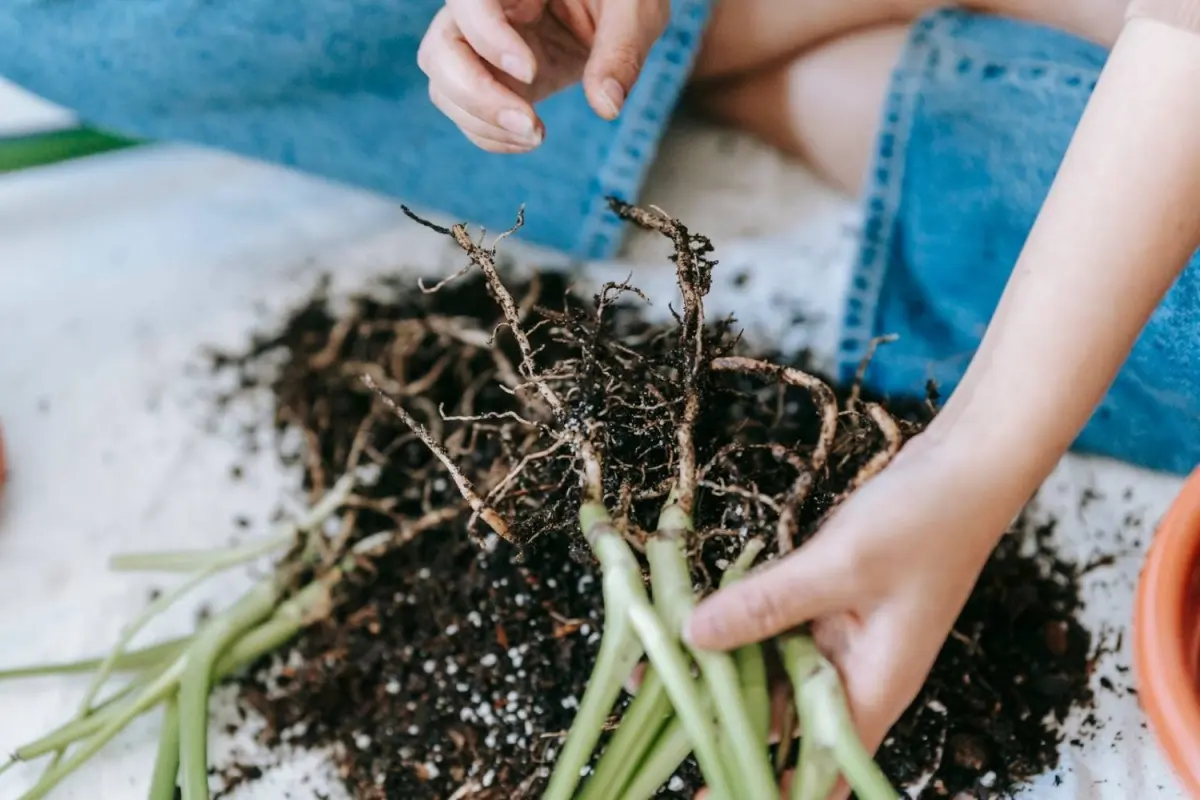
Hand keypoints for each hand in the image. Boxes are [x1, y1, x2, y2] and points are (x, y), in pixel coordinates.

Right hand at [417, 0, 669, 151]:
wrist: (614, 7)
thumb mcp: (634, 8)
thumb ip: (622, 50)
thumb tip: (607, 106)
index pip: (470, 1)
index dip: (488, 38)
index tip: (531, 73)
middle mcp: (484, 11)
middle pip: (441, 50)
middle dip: (476, 95)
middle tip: (528, 122)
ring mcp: (482, 48)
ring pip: (444, 86)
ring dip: (482, 122)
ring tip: (535, 134)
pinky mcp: (492, 79)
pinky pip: (467, 112)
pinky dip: (491, 135)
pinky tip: (530, 137)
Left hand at [686, 433, 1019, 797]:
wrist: (966, 467)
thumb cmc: (924, 522)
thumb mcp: (839, 566)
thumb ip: (766, 604)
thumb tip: (692, 638)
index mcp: (874, 687)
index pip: (818, 767)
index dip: (762, 786)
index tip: (707, 795)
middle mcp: (857, 673)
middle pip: (782, 717)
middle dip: (721, 713)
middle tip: (653, 703)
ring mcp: (844, 638)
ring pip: (772, 668)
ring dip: (722, 662)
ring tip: (656, 662)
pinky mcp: (832, 605)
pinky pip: (778, 627)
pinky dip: (741, 621)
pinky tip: (697, 613)